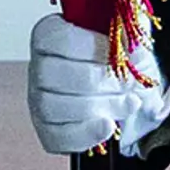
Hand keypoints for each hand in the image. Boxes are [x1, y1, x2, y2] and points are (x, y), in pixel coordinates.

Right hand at [26, 11, 169, 154]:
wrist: (128, 94)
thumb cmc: (120, 61)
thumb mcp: (128, 39)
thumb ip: (129, 34)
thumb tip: (130, 42)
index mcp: (50, 35)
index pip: (58, 38)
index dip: (92, 46)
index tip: (120, 53)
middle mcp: (38, 67)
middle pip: (54, 74)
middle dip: (100, 79)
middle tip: (130, 82)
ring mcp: (39, 101)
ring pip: (54, 106)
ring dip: (99, 105)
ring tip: (130, 102)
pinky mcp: (48, 131)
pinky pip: (59, 136)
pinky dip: (86, 133)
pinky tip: (109, 126)